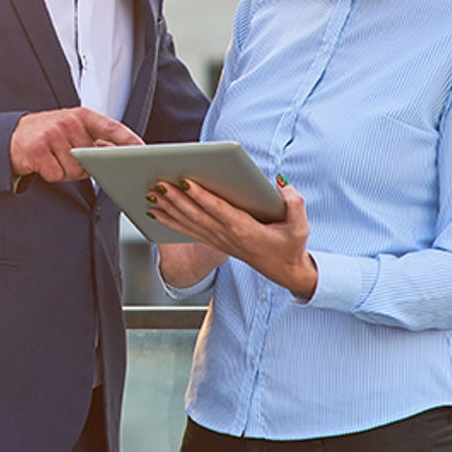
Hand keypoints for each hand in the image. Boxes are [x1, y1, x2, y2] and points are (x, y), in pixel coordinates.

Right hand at [9, 107, 142, 182]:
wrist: (13, 137)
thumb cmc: (48, 135)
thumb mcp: (73, 130)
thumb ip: (95, 139)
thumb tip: (119, 155)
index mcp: (82, 116)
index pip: (111, 128)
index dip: (129, 140)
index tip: (142, 150)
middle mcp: (68, 122)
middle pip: (93, 158)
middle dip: (85, 165)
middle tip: (69, 156)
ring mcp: (52, 135)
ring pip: (74, 170)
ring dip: (66, 171)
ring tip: (54, 158)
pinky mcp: (37, 150)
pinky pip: (56, 174)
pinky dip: (51, 175)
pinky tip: (43, 163)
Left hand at [148, 176, 317, 298]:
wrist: (284, 270)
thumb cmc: (290, 245)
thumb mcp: (300, 225)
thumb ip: (294, 202)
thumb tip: (280, 182)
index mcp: (245, 229)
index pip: (218, 209)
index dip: (201, 196)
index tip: (185, 181)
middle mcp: (226, 235)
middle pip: (196, 214)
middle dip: (176, 198)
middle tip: (158, 182)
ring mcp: (218, 240)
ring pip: (188, 222)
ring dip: (168, 208)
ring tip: (151, 193)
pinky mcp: (214, 242)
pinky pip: (188, 230)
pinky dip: (169, 221)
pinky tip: (155, 211)